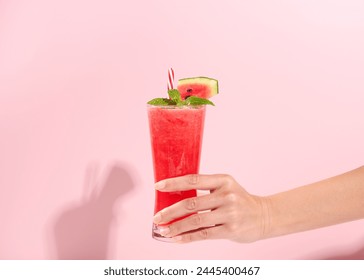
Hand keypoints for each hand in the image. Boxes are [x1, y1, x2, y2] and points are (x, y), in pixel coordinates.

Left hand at [153, 174, 268, 242]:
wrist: (264, 215)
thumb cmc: (239, 200)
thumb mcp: (226, 187)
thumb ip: (206, 190)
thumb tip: (175, 197)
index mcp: (223, 180)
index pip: (193, 180)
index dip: (174, 183)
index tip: (158, 187)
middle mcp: (227, 195)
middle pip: (191, 203)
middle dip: (170, 211)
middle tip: (156, 217)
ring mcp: (230, 213)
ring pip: (195, 221)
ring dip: (176, 226)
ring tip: (163, 230)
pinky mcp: (231, 230)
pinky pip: (204, 234)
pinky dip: (187, 237)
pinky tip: (176, 239)